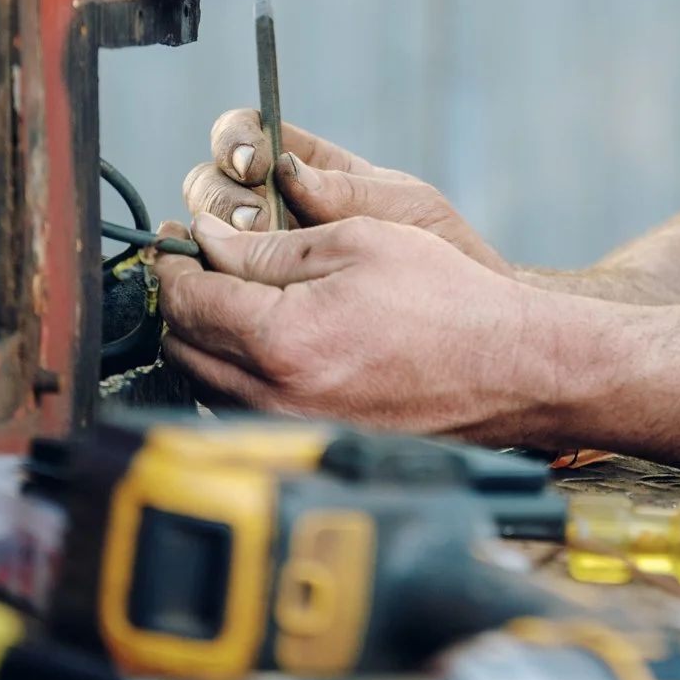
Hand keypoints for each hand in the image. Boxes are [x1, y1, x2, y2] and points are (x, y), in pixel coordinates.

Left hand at [154, 211, 563, 437]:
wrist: (506, 368)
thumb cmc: (445, 297)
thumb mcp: (358, 240)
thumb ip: (268, 245)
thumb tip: (207, 241)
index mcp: (282, 339)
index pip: (187, 300)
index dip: (173, 262)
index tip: (176, 239)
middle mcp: (277, 396)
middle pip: (184, 344)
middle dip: (185, 298)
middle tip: (203, 262)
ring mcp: (293, 427)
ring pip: (207, 381)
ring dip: (207, 337)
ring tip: (235, 297)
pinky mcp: (311, 440)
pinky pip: (242, 406)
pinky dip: (237, 371)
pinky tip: (267, 340)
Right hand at [180, 112, 509, 271]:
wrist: (462, 323)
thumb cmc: (443, 251)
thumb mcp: (404, 210)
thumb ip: (347, 191)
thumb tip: (288, 171)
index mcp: (308, 166)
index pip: (246, 134)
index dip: (236, 141)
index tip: (253, 163)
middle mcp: (274, 205)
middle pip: (210, 185)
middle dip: (220, 196)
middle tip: (254, 219)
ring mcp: (263, 255)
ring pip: (205, 233)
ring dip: (216, 240)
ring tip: (249, 258)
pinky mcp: (260, 303)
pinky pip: (221, 290)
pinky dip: (218, 286)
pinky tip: (234, 294)